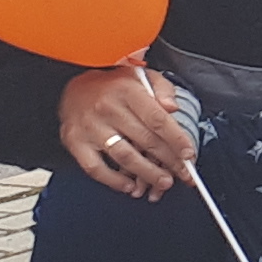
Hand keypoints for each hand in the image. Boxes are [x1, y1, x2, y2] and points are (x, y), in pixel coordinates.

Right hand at [57, 65, 188, 198]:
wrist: (72, 85)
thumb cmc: (111, 84)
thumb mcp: (140, 75)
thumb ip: (162, 89)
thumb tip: (173, 108)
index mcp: (127, 91)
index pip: (157, 119)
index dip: (176, 139)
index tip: (189, 154)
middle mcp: (108, 109)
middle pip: (145, 140)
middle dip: (169, 161)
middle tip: (183, 174)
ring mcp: (91, 127)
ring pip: (125, 157)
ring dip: (147, 173)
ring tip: (163, 182)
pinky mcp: (76, 142)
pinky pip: (96, 168)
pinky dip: (114, 181)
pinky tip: (129, 185)